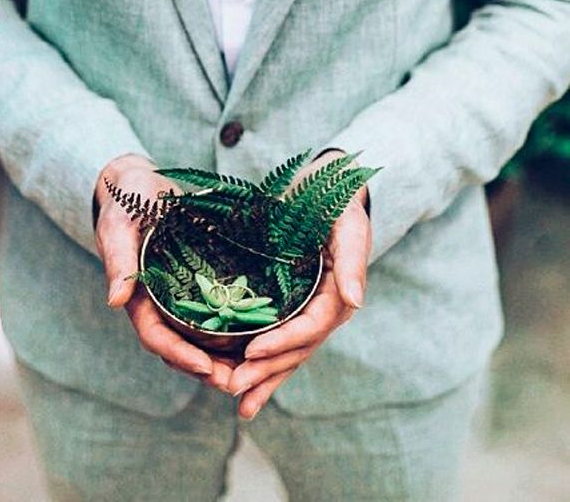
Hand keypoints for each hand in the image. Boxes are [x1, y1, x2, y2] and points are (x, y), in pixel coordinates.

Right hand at [93, 154, 234, 391]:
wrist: (139, 180)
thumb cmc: (126, 199)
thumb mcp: (120, 225)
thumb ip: (118, 260)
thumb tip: (115, 301)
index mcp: (137, 296)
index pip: (157, 337)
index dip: (180, 355)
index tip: (206, 368)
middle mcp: (159, 301)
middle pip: (181, 346)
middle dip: (207, 367)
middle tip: (237, 383)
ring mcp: (179, 293)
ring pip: (200, 334)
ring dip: (222, 356)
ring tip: (252, 372)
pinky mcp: (198, 278)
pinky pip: (215, 310)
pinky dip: (232, 327)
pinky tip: (258, 333)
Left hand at [227, 149, 370, 419]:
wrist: (333, 187)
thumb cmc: (339, 201)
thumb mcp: (348, 224)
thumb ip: (351, 261)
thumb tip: (355, 301)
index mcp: (339, 292)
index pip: (311, 326)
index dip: (283, 342)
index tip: (253, 351)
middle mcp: (326, 308)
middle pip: (297, 349)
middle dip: (266, 371)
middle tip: (233, 387)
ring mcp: (309, 310)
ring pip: (287, 352)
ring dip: (263, 378)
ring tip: (237, 401)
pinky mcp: (293, 306)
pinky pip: (279, 339)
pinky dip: (263, 364)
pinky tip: (244, 385)